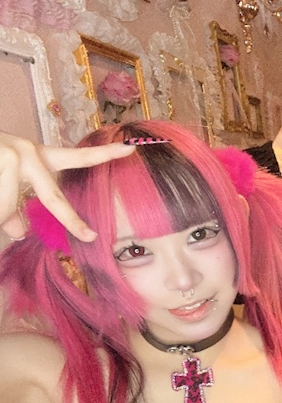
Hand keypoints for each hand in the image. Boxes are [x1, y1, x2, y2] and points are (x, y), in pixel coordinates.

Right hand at [0, 132, 134, 241]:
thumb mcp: (2, 190)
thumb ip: (15, 208)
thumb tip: (20, 231)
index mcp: (36, 157)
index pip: (76, 158)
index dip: (104, 155)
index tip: (132, 149)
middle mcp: (28, 153)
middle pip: (53, 198)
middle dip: (72, 220)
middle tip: (90, 237)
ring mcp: (11, 156)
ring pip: (9, 204)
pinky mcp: (1, 161)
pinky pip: (1, 203)